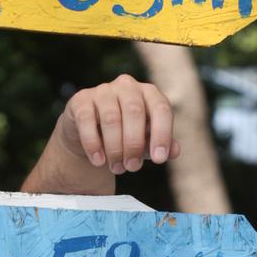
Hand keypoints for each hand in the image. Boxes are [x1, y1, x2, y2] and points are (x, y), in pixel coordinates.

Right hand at [55, 74, 181, 175]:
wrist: (90, 135)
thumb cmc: (125, 137)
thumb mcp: (146, 143)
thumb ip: (161, 145)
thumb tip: (175, 151)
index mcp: (149, 94)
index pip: (161, 108)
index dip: (162, 134)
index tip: (159, 159)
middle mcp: (127, 86)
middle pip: (135, 112)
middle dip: (134, 144)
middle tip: (132, 167)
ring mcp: (103, 91)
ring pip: (111, 118)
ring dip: (115, 148)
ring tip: (117, 169)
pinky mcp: (81, 100)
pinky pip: (87, 120)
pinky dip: (93, 143)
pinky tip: (98, 160)